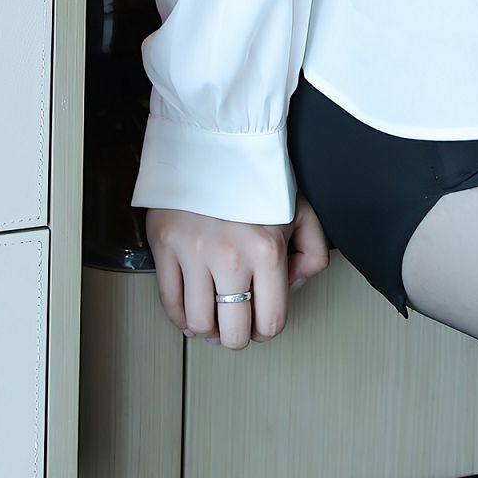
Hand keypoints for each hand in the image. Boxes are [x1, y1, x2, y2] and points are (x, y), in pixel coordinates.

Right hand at [144, 194, 331, 350]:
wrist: (215, 141)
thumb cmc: (257, 176)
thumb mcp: (301, 210)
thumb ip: (313, 252)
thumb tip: (294, 285)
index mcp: (267, 250)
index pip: (270, 321)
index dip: (267, 329)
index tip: (262, 322)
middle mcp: (230, 257)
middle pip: (232, 333)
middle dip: (237, 336)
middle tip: (236, 326)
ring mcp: (193, 253)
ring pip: (197, 323)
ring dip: (207, 329)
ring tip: (213, 317)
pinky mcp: (164, 245)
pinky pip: (168, 302)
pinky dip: (179, 317)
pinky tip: (190, 310)